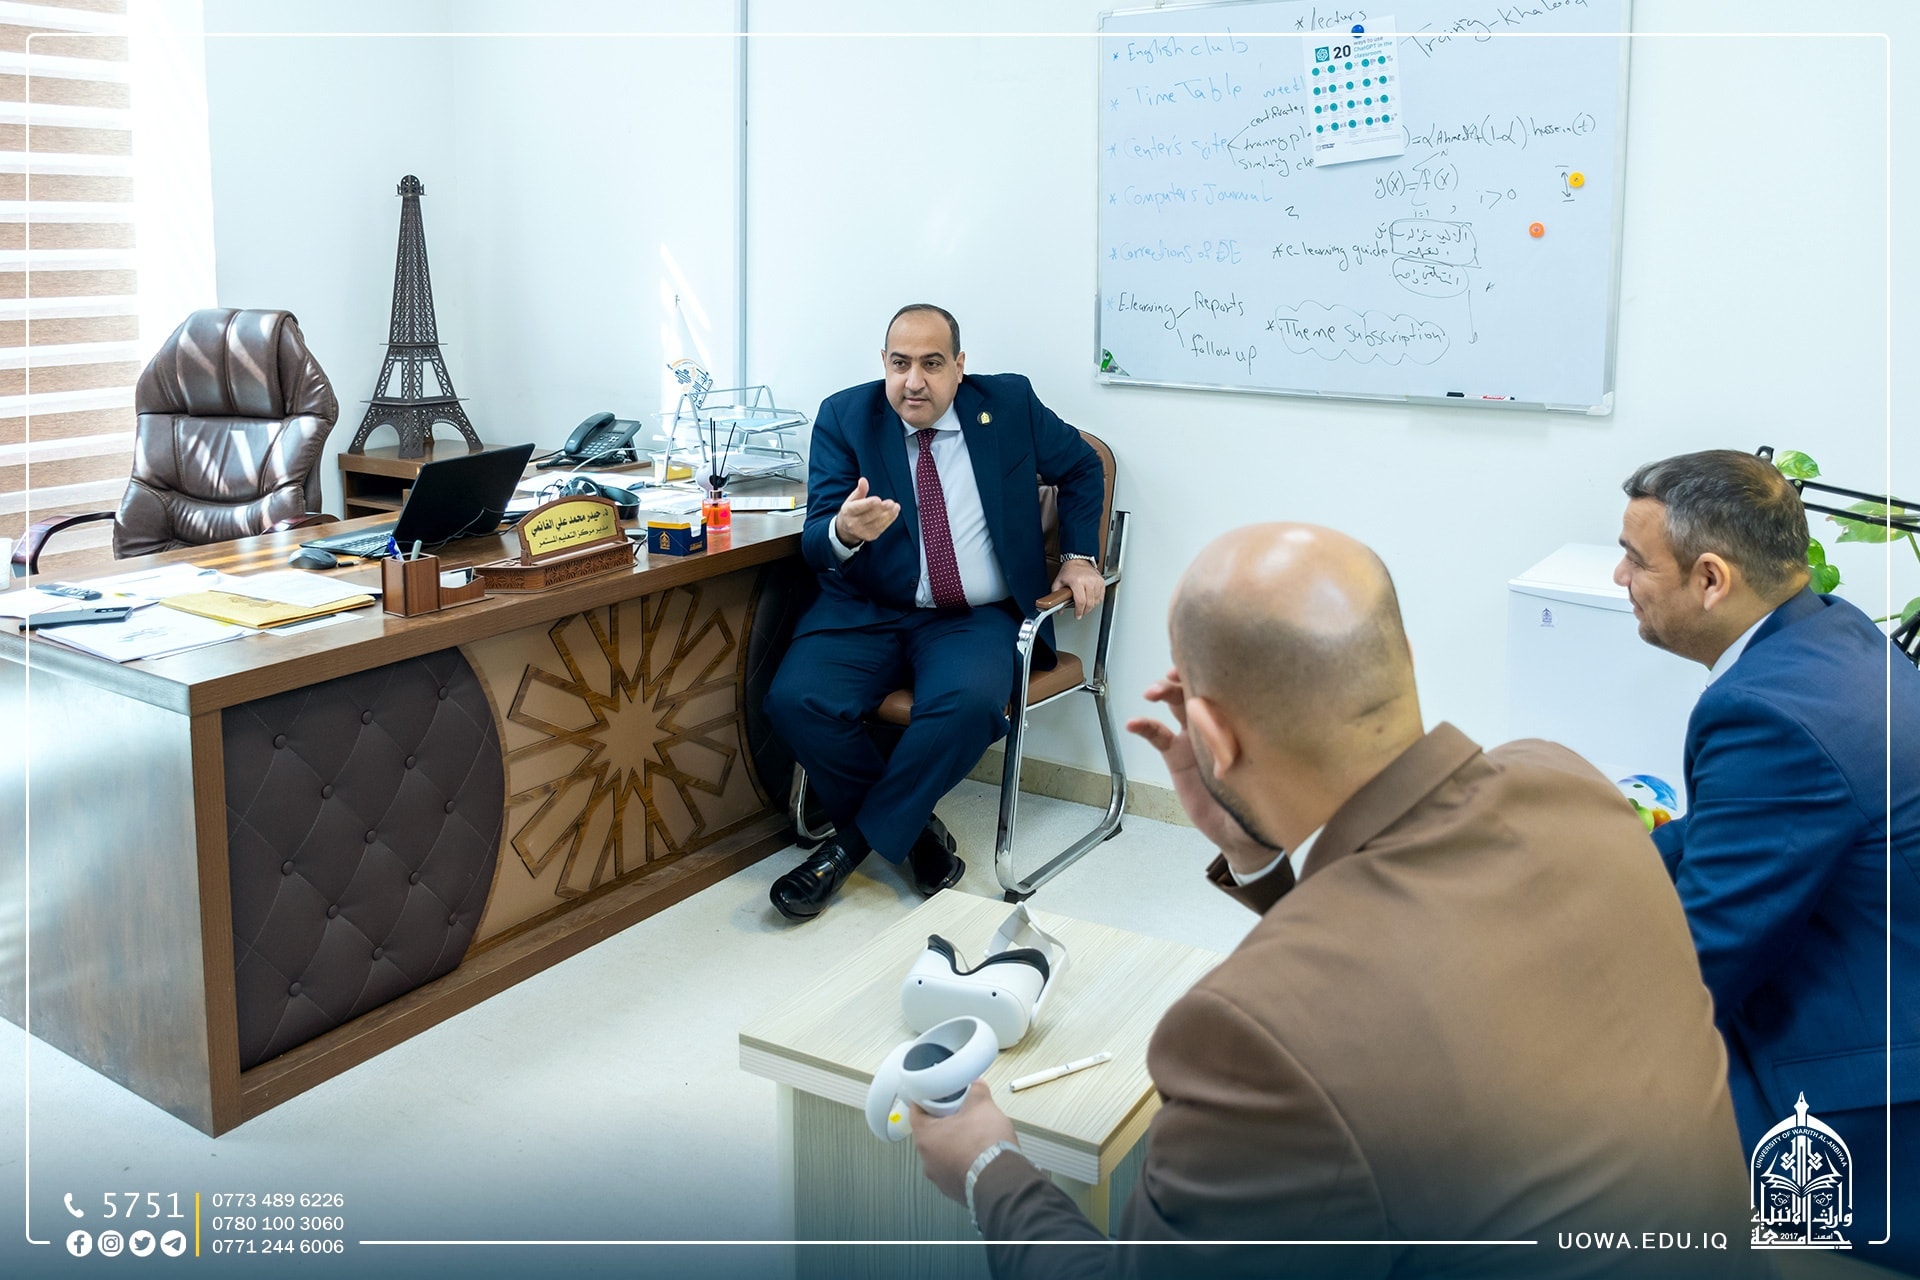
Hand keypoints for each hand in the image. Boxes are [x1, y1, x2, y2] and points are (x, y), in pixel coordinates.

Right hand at [834, 476, 899, 545]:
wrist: (845, 530)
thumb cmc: (851, 511)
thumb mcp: (851, 499)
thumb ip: (859, 490)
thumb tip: (863, 480)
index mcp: (848, 512)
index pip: (858, 508)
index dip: (868, 504)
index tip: (878, 499)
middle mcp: (853, 523)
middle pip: (869, 516)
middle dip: (881, 509)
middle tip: (891, 502)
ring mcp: (862, 532)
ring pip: (877, 523)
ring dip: (888, 515)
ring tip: (896, 506)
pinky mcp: (871, 536)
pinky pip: (882, 528)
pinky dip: (890, 520)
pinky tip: (894, 512)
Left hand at [909, 1082, 1016, 1204]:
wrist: (1002, 1180)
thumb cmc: (985, 1147)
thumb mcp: (982, 1105)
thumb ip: (976, 1091)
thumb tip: (977, 1086)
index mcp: (926, 1137)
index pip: (916, 1112)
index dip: (926, 1100)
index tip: (935, 1096)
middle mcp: (928, 1160)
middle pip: (930, 1133)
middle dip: (944, 1122)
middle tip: (960, 1113)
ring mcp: (940, 1177)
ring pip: (942, 1153)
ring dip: (954, 1143)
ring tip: (973, 1135)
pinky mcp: (954, 1189)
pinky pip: (954, 1169)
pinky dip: (963, 1161)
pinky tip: (978, 1154)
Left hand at [1053, 558, 1105, 618]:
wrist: (1078, 560)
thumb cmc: (1069, 571)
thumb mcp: (1058, 583)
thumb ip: (1056, 597)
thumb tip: (1058, 609)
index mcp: (1077, 581)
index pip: (1081, 601)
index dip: (1079, 611)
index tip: (1077, 615)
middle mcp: (1088, 581)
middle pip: (1089, 603)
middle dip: (1085, 611)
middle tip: (1081, 612)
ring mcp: (1096, 581)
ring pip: (1096, 601)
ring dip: (1091, 606)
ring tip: (1085, 605)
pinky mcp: (1101, 581)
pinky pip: (1101, 596)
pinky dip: (1097, 600)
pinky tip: (1091, 600)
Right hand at [1126, 671, 1272, 865]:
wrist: (1242, 831)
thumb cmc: (1261, 799)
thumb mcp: (1258, 772)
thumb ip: (1241, 752)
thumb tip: (1225, 735)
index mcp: (1240, 720)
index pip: (1226, 685)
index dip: (1213, 669)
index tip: (1203, 662)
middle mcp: (1217, 722)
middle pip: (1198, 687)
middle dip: (1183, 675)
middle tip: (1170, 676)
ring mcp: (1195, 736)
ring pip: (1177, 703)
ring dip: (1162, 692)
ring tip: (1151, 693)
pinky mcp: (1177, 755)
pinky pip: (1158, 735)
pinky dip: (1145, 726)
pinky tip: (1133, 723)